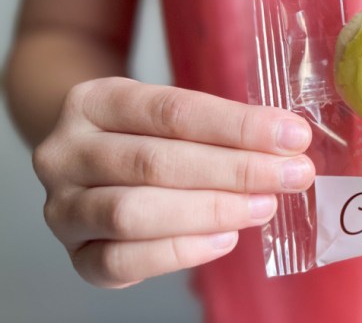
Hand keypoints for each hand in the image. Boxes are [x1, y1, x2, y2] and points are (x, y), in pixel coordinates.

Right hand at [33, 77, 314, 287]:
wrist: (93, 165)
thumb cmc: (149, 137)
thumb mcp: (175, 114)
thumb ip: (224, 127)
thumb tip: (291, 144)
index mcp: (94, 102)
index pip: (172, 111)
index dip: (238, 126)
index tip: (293, 136)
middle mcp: (67, 153)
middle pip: (155, 163)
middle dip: (236, 170)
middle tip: (292, 175)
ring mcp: (64, 208)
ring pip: (133, 213)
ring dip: (211, 211)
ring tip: (264, 206)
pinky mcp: (77, 255)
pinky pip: (123, 262)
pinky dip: (180, 252)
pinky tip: (226, 239)